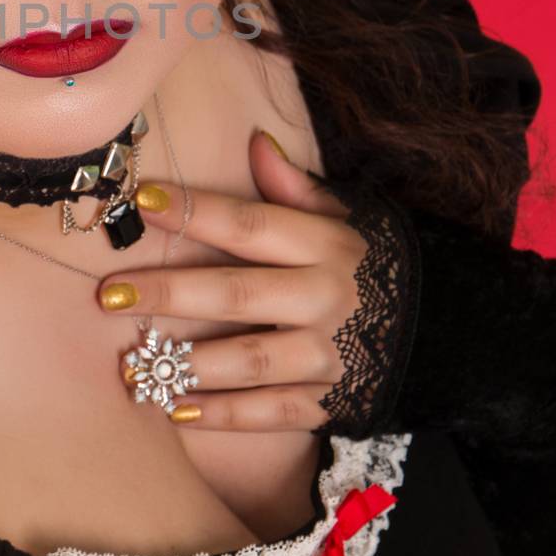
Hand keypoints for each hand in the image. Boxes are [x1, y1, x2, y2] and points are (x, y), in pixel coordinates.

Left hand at [96, 130, 390, 432]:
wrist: (446, 335)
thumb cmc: (375, 265)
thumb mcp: (347, 218)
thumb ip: (296, 188)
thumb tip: (256, 141)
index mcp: (324, 245)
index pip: (250, 225)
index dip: (197, 212)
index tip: (143, 203)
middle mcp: (324, 298)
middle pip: (235, 294)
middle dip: (169, 294)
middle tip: (110, 295)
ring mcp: (326, 356)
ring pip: (247, 360)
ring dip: (184, 364)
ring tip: (130, 365)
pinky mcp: (327, 402)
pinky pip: (267, 412)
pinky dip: (221, 414)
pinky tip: (174, 408)